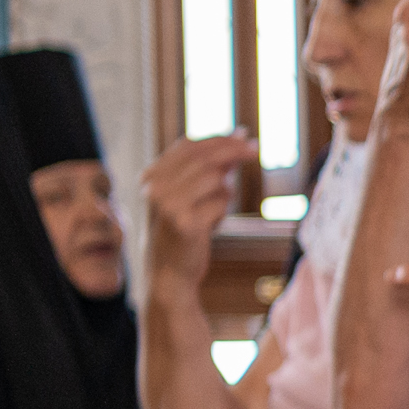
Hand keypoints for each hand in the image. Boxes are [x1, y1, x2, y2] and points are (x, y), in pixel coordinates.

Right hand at [140, 131, 260, 268]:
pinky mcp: (185, 223)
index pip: (188, 145)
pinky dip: (221, 214)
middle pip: (204, 156)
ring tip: (212, 214)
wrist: (168, 273)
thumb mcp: (190, 196)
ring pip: (215, 179)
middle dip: (234, 149)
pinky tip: (208, 228)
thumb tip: (239, 140)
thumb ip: (209, 170)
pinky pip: (220, 204)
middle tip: (256, 148)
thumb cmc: (183, 232)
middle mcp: (155, 187)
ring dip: (224, 194)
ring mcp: (168, 205)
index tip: (242, 134)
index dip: (217, 138)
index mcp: (152, 177)